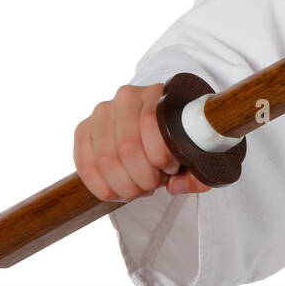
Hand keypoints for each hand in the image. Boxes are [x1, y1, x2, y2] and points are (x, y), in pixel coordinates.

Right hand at [74, 82, 213, 201]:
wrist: (160, 127)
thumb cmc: (181, 140)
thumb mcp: (199, 153)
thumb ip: (199, 173)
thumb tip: (175, 187)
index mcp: (159, 93)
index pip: (152, 124)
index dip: (161, 157)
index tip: (171, 169)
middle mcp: (127, 96)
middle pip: (128, 146)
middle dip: (142, 178)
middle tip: (154, 185)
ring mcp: (103, 111)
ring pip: (106, 158)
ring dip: (124, 185)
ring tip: (138, 188)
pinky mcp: (85, 128)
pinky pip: (85, 163)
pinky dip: (101, 187)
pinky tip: (117, 192)